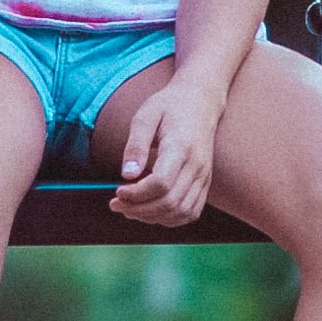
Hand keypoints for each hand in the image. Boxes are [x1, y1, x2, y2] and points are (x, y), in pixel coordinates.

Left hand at [112, 78, 222, 225]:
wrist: (201, 101)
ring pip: (181, 212)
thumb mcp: (145, 116)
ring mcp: (204, 176)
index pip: (161, 184)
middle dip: (138, 209)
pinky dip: (170, 219)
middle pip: (170, 202)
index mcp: (181, 148)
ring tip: (130, 209)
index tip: (117, 190)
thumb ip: (135, 145)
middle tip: (116, 203)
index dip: (136, 194)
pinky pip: (191, 212)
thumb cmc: (169, 106)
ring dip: (152, 217)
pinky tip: (150, 211)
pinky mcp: (205, 182)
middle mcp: (197, 166)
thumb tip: (127, 175)